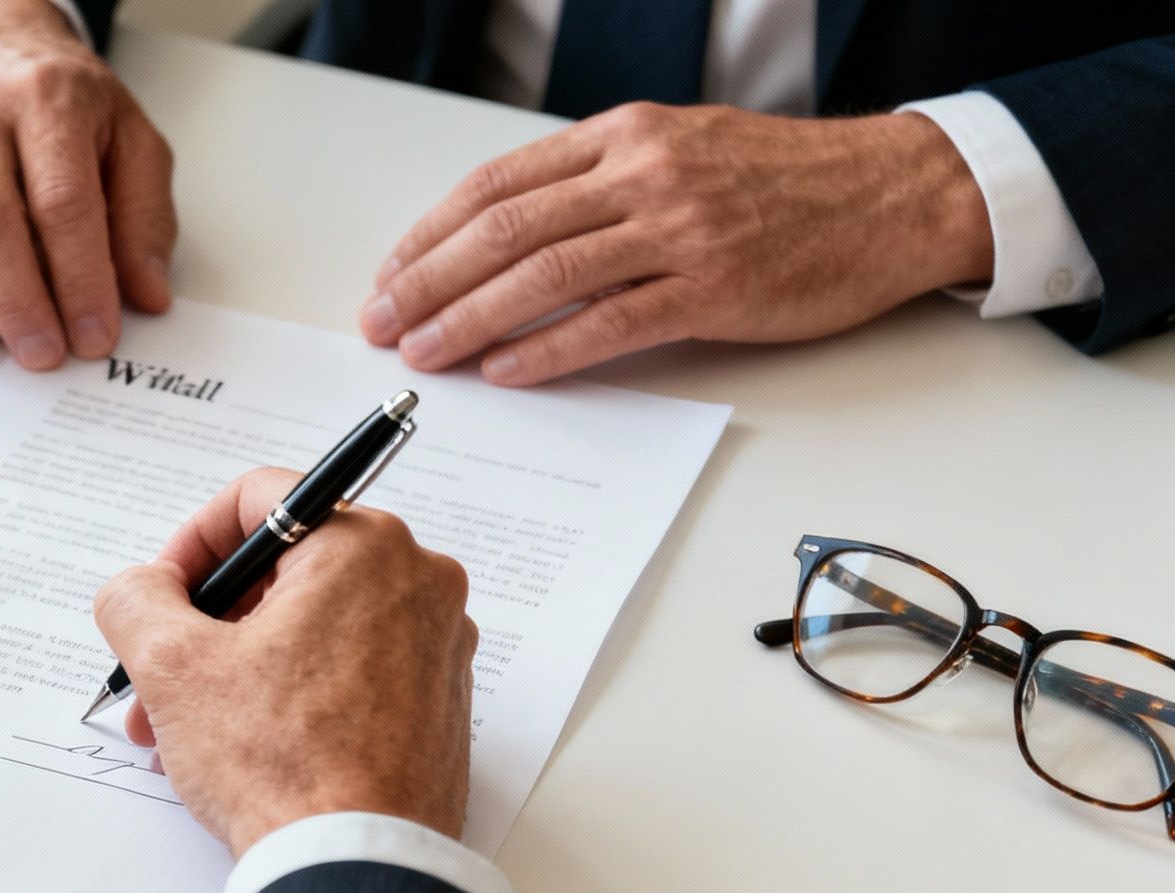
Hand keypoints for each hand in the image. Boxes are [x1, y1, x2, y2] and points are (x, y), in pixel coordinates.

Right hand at [0, 0, 176, 370]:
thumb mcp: (128, 139)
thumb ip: (144, 219)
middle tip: (44, 353)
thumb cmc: (60, 102)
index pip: (61, 203)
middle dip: (18, 306)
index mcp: (46, 99)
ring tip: (2, 333)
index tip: (95, 335)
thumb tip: (146, 295)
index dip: (80, 282)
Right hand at [91, 469, 476, 856]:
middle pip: (286, 568)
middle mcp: (419, 583)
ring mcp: (437, 647)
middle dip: (209, 622)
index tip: (161, 596)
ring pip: (314, 624)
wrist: (359, 868)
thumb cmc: (281, 766)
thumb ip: (137, 598)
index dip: (190, 544)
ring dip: (240, 663)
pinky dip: (293, 692)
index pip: (259, 500)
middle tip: (160, 674)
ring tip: (185, 728)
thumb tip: (141, 586)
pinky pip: (351, 669)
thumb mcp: (172, 667)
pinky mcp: (438, 704)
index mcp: (366, 548)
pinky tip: (244, 747)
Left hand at [360, 104, 994, 386]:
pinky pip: (610, 322)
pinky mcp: (714, 288)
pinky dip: (547, 351)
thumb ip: (597, 180)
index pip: (497, 184)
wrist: (895, 192)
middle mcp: (642, 172)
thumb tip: (509, 233)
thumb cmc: (785, 178)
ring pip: (544, 277)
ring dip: (469, 320)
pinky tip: (504, 372)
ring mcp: (678, 229)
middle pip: (504, 230)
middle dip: (427, 281)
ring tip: (424, 354)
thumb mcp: (679, 146)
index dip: (430, 233)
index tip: (391, 274)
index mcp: (624, 133)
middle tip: (382, 323)